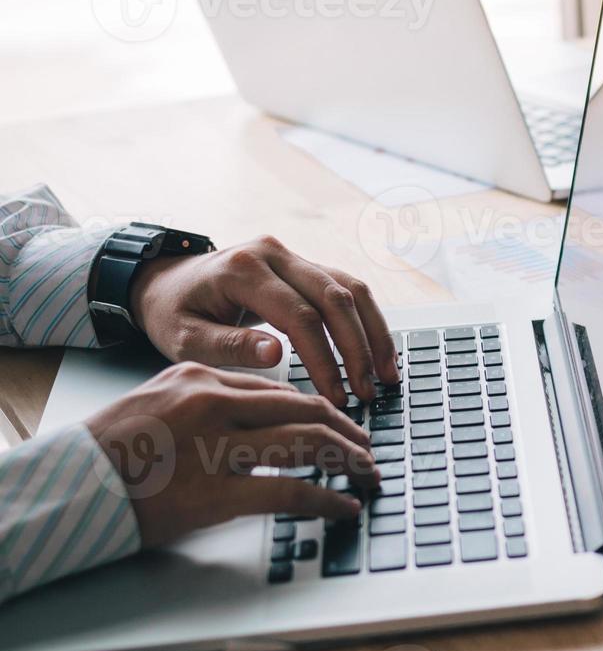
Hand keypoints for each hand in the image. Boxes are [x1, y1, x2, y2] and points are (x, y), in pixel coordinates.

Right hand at [86, 362, 377, 547]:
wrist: (62, 488)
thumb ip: (206, 403)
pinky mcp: (213, 492)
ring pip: (307, 442)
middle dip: (347, 429)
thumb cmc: (105, 453)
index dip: (320, 408)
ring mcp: (215, 446)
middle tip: (368, 448)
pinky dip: (327, 497)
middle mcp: (213, 403)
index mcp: (200, 379)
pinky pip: (290, 489)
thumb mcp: (155, 404)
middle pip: (304, 408)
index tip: (341, 423)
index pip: (280, 389)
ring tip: (368, 474)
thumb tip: (256, 417)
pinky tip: (344, 505)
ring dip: (348, 459)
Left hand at [129, 235, 399, 404]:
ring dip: (373, 333)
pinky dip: (367, 320)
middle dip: (358, 348)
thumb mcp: (184, 338)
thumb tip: (277, 355)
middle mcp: (275, 255)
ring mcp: (294, 256)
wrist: (167, 280)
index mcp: (243, 270)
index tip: (336, 396)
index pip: (299, 315)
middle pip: (335, 298)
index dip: (324, 358)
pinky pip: (348, 288)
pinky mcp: (306, 265)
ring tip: (387, 375)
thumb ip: (229, 346)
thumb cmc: (174, 313)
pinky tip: (379, 351)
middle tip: (368, 391)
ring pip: (351, 289)